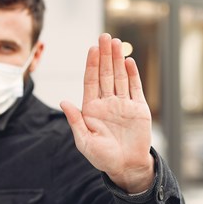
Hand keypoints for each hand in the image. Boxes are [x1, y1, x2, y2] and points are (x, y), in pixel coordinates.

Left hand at [60, 33, 154, 192]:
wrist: (126, 167)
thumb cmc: (102, 157)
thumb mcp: (84, 141)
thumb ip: (75, 120)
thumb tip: (63, 101)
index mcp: (92, 109)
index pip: (91, 81)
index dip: (91, 65)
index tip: (91, 49)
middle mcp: (107, 103)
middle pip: (105, 74)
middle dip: (104, 56)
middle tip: (104, 36)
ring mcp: (123, 104)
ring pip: (120, 77)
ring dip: (118, 60)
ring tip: (116, 42)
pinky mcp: (139, 109)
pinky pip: (135, 88)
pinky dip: (132, 74)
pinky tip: (128, 61)